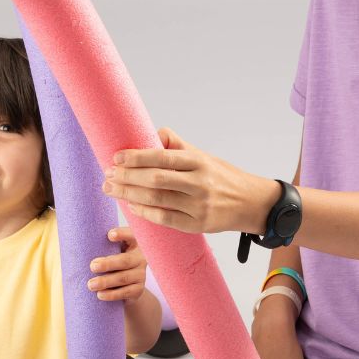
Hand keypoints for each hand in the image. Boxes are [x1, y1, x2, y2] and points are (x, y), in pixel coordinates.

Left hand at [87, 227, 146, 301]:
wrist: (127, 284)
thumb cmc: (113, 260)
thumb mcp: (111, 249)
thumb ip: (103, 244)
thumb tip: (80, 242)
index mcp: (133, 243)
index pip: (131, 235)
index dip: (122, 234)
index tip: (109, 235)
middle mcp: (140, 257)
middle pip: (125, 260)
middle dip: (108, 264)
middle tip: (92, 266)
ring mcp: (141, 274)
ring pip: (123, 278)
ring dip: (106, 281)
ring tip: (91, 284)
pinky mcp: (138, 289)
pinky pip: (126, 292)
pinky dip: (112, 294)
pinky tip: (100, 294)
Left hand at [103, 128, 277, 234]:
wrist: (251, 203)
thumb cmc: (222, 176)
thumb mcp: (204, 155)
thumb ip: (178, 145)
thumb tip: (153, 133)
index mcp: (198, 161)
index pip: (162, 157)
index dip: (137, 157)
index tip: (116, 157)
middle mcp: (199, 183)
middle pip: (156, 180)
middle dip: (127, 177)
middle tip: (107, 175)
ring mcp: (199, 205)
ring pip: (158, 200)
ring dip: (130, 195)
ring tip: (111, 190)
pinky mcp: (198, 224)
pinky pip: (166, 219)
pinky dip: (146, 213)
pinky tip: (131, 207)